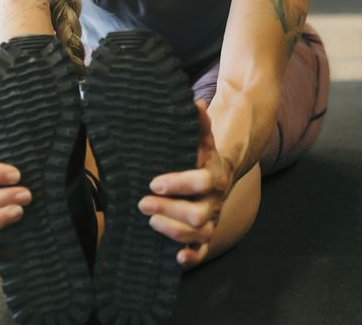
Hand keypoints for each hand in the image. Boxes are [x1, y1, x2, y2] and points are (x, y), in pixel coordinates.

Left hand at [137, 102, 234, 267]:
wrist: (219, 178)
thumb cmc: (202, 159)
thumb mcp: (202, 141)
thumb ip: (198, 125)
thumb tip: (192, 103)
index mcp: (214, 176)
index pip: (200, 182)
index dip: (179, 184)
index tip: (154, 182)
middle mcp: (215, 202)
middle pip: (197, 214)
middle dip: (168, 210)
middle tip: (142, 203)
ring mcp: (211, 221)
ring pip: (198, 234)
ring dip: (172, 231)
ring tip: (150, 222)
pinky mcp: (206, 237)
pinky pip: (202, 253)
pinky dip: (191, 258)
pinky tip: (176, 258)